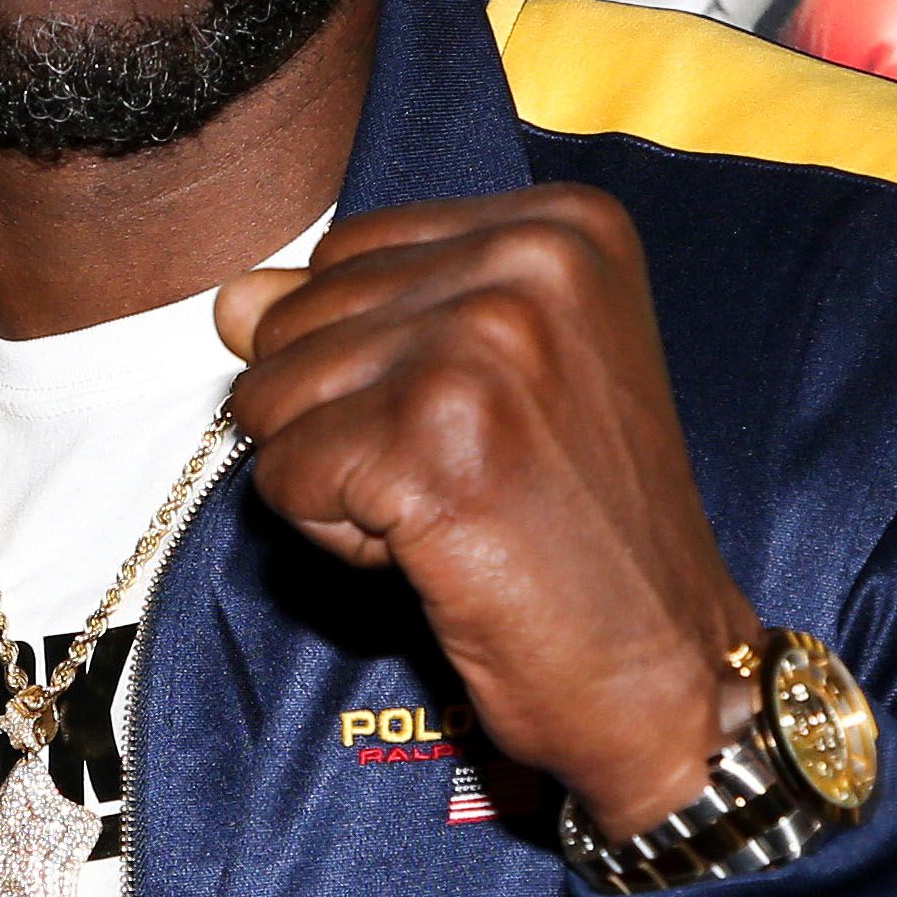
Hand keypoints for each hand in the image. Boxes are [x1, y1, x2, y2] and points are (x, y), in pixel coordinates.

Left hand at [214, 188, 758, 830]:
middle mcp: (530, 261)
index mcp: (561, 227)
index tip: (481, 423)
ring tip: (452, 513)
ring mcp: (481, 343)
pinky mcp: (430, 436)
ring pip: (273, 394)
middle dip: (345, 417)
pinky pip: (284, 474)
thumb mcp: (485, 385)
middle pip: (298, 317)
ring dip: (336, 480)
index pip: (344, 255)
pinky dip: (335, 537)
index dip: (373, 359)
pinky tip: (435, 551)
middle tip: (468, 479)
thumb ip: (362, 320)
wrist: (664, 669)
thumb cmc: (584, 537)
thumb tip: (233, 299)